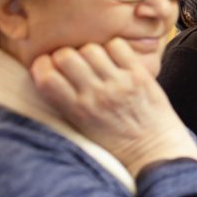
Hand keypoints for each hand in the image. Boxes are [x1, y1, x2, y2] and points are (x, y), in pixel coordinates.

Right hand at [31, 39, 196, 176]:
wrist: (154, 150)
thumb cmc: (116, 143)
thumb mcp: (81, 129)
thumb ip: (66, 103)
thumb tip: (48, 73)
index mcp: (77, 111)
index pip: (46, 77)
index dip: (42, 65)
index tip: (47, 66)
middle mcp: (96, 95)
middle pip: (66, 56)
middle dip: (63, 55)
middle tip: (71, 62)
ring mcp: (119, 83)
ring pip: (91, 48)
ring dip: (88, 50)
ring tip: (94, 61)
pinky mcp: (139, 75)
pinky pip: (118, 46)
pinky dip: (113, 47)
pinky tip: (114, 58)